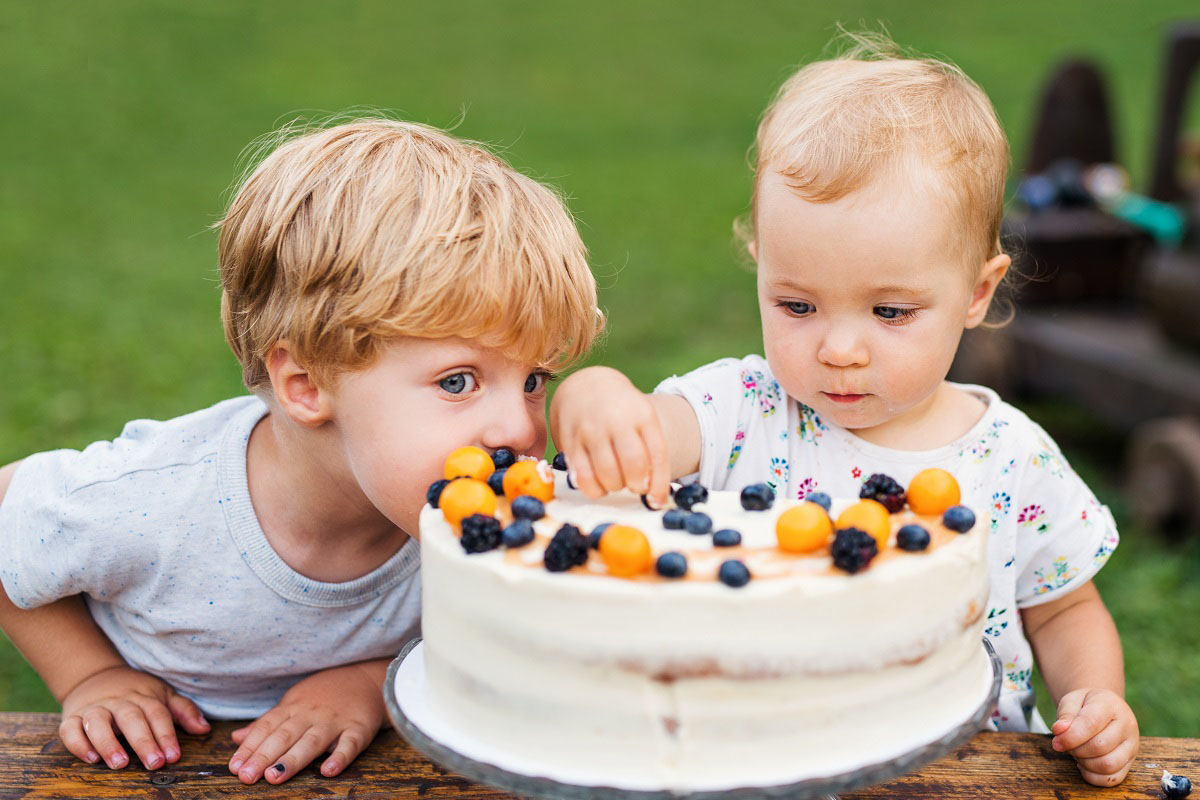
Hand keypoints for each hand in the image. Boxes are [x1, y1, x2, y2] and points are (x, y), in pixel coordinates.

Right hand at [59, 665, 210, 769]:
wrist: (96, 677)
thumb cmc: (136, 692)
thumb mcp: (162, 695)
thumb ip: (183, 711)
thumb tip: (204, 729)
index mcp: (143, 697)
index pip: (157, 714)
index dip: (167, 735)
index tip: (174, 756)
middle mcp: (119, 702)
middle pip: (132, 718)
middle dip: (144, 741)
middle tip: (154, 763)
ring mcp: (94, 709)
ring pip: (98, 722)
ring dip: (109, 742)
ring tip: (120, 763)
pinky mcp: (71, 717)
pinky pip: (69, 729)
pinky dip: (78, 743)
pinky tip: (91, 758)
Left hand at [227, 660, 385, 783]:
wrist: (366, 677)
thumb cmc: (324, 694)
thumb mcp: (293, 702)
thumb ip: (267, 723)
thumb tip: (236, 738)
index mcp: (292, 707)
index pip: (266, 727)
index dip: (249, 747)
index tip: (235, 767)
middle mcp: (311, 713)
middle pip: (284, 735)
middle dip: (264, 756)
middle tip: (247, 776)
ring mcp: (335, 721)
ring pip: (312, 741)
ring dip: (293, 759)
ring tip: (275, 776)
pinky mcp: (359, 728)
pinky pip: (350, 744)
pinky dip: (340, 757)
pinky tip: (328, 771)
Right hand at [549, 366, 671, 505]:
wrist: (586, 385)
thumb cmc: (621, 411)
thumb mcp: (643, 419)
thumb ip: (651, 452)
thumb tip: (656, 495)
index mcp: (643, 415)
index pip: (658, 455)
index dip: (659, 484)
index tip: (657, 501)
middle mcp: (617, 420)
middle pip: (634, 465)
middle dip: (637, 485)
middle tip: (634, 485)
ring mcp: (592, 430)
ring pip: (608, 474)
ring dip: (616, 487)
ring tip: (616, 481)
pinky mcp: (571, 441)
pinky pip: (583, 477)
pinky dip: (594, 489)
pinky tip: (599, 484)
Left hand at [1050, 688, 1138, 785]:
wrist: (1105, 708)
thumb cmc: (1086, 705)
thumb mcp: (1072, 701)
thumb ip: (1065, 715)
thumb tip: (1058, 730)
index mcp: (1111, 706)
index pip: (1091, 724)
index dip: (1070, 736)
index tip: (1056, 742)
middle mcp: (1127, 726)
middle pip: (1100, 747)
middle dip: (1076, 750)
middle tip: (1067, 745)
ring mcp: (1132, 746)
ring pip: (1108, 765)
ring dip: (1085, 764)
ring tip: (1077, 753)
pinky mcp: (1130, 762)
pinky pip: (1113, 778)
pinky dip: (1093, 776)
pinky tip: (1084, 764)